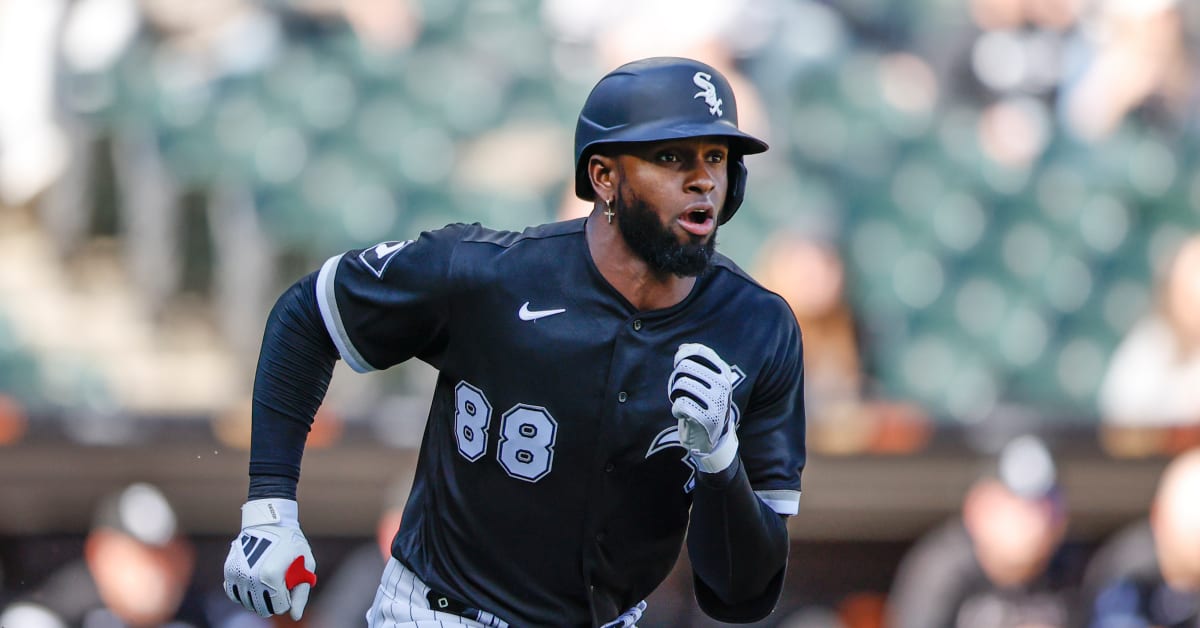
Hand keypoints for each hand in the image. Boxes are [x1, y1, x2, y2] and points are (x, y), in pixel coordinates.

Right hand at [223, 499, 316, 619]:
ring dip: (259, 597)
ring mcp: (238, 575)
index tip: (290, 585)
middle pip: (262, 609)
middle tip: (280, 583)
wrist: (269, 522)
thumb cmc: (292, 543)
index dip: (288, 599)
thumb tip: (295, 616)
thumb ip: (301, 593)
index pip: (280, 607)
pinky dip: (244, 593)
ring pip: (248, 604)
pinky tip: (254, 581)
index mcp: (271, 578)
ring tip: (268, 580)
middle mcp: (252, 578)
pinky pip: (234, 594)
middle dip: (274, 601)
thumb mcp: (305, 565)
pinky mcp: (229, 571)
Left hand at [669, 343, 738, 472]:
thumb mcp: (707, 381)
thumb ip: (697, 363)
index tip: (678, 362)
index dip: (683, 355)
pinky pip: (681, 404)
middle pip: (685, 366)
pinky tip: (683, 414)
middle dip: (676, 377)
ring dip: (675, 393)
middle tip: (680, 389)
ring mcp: (717, 401)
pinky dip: (677, 409)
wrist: (712, 436)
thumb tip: (682, 348)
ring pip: (682, 383)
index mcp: (724, 373)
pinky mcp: (707, 418)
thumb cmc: (705, 404)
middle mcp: (723, 385)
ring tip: (682, 400)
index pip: (700, 351)